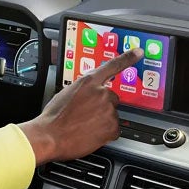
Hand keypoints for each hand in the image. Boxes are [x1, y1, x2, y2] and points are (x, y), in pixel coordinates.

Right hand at [19, 48, 143, 164]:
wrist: (49, 136)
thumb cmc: (53, 117)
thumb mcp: (65, 94)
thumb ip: (83, 90)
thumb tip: (89, 94)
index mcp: (88, 82)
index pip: (112, 66)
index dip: (128, 58)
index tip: (139, 52)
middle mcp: (101, 93)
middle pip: (111, 97)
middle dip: (102, 106)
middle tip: (86, 115)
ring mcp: (108, 110)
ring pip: (112, 114)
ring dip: (102, 120)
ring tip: (84, 125)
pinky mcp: (112, 127)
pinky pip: (114, 130)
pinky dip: (105, 133)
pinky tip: (90, 134)